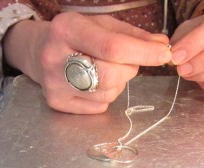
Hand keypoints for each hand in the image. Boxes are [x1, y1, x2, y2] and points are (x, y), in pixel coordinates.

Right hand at [4, 12, 170, 113]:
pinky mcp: (57, 102)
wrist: (39, 51)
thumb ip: (133, 36)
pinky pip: (99, 106)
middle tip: (128, 62)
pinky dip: (105, 96)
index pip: (112, 46)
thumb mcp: (102, 25)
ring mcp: (54, 83)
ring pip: (107, 93)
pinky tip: (93, 82)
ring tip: (105, 69)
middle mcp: (55, 57)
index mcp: (67, 29)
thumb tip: (163, 46)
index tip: (164, 55)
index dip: (143, 53)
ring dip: (118, 83)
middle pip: (111, 74)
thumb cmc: (77, 36)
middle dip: (130, 69)